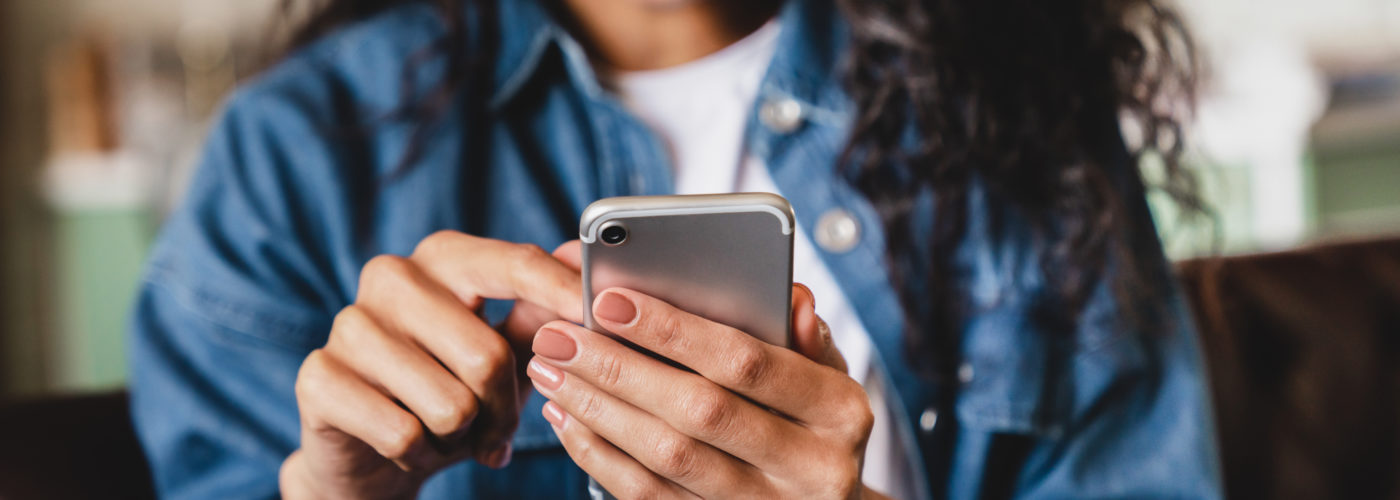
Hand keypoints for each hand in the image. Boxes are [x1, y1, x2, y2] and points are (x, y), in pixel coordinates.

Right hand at [281, 234, 583, 499]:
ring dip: (461, 437)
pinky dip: (420, 455)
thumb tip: (583, 263)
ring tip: (446, 432)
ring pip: (450, 404)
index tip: (599, 315)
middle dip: (504, 410)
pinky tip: (409, 446)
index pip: (514, 264)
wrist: (369, 453)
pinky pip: (404, 433)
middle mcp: (391, 276)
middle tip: (496, 430)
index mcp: (443, 257)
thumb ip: (541, 311)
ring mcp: (349, 324)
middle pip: (488, 355)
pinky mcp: (318, 376)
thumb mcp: (504, 352)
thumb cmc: (449, 390)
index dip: (561, 293)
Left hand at [527, 284, 887, 498]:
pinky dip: (601, 456)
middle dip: (619, 368)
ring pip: (668, 458)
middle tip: (558, 335)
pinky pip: (650, 498)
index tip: (610, 300)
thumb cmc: (813, 418)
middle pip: (699, 411)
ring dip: (598, 410)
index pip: (747, 361)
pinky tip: (568, 418)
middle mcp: (813, 467)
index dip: (675, 330)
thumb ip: (804, 333)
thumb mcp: (826, 372)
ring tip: (551, 370)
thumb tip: (792, 295)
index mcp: (840, 411)